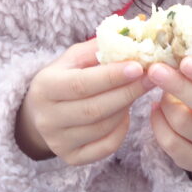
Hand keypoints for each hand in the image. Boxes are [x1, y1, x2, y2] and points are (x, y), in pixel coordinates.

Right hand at [15, 39, 151, 164]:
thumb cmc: (63, 78)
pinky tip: (124, 113)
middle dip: (127, 92)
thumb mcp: (73, 58)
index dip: (112, 77)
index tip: (138, 67)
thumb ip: (98, 48)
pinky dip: (121, 130)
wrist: (39, 112)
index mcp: (45, 87)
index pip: (82, 84)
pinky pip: (105, 147)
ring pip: (103, 128)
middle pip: (94, 109)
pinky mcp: (71, 158)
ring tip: (135, 91)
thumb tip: (133, 34)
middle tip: (152, 78)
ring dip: (126, 108)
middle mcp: (48, 118)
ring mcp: (58, 142)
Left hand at [147, 57, 191, 173]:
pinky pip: (170, 142)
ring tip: (161, 93)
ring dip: (165, 103)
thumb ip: (191, 61)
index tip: (185, 61)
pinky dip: (157, 122)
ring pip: (183, 122)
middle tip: (154, 69)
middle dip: (177, 86)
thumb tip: (165, 43)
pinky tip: (156, 109)